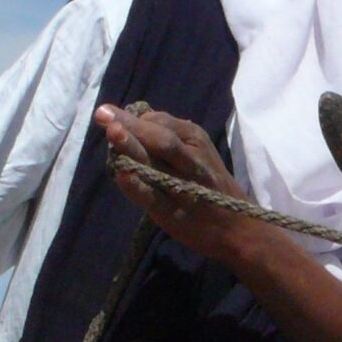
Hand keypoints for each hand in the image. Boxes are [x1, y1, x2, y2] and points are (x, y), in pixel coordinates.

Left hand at [97, 105, 251, 260]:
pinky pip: (154, 196)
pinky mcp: (174, 213)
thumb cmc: (211, 186)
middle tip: (102, 114)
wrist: (240, 227)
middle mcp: (192, 160)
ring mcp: (184, 187)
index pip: (161, 122)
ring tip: (112, 132)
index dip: (133, 119)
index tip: (110, 115)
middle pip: (160, 138)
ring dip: (133, 147)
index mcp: (196, 140)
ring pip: (157, 163)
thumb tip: (134, 116)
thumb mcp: (197, 153)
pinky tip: (122, 174)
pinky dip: (138, 185)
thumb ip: (169, 136)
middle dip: (130, 125)